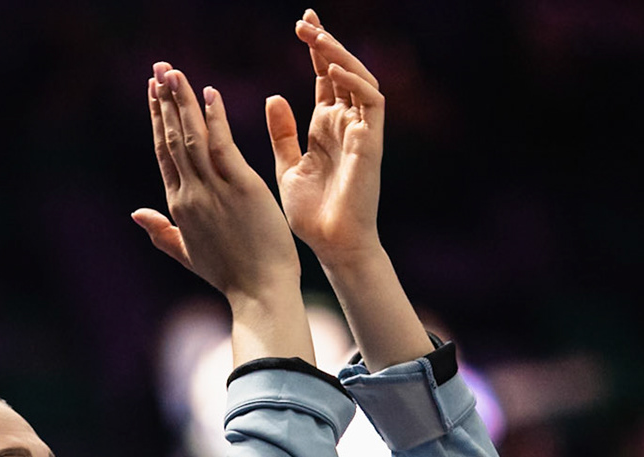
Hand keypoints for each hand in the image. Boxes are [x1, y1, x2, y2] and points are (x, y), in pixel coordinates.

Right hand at [132, 64, 300, 303]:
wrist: (259, 292)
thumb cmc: (230, 276)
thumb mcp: (188, 254)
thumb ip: (161, 232)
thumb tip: (136, 214)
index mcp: (178, 206)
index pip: (163, 153)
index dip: (156, 120)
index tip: (153, 92)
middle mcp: (190, 194)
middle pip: (171, 138)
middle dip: (163, 100)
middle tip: (158, 68)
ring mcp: (213, 190)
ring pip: (191, 136)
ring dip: (182, 101)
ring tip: (173, 71)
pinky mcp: (241, 187)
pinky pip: (222, 146)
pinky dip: (214, 118)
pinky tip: (208, 93)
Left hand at [267, 11, 384, 267]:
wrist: (331, 246)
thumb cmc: (310, 215)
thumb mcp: (287, 167)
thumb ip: (282, 133)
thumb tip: (273, 96)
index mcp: (325, 127)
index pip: (323, 77)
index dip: (316, 49)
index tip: (300, 23)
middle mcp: (345, 124)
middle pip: (341, 70)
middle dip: (326, 42)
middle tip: (305, 19)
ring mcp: (360, 131)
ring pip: (359, 79)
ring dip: (339, 55)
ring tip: (317, 37)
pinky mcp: (370, 142)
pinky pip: (371, 101)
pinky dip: (354, 82)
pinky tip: (332, 69)